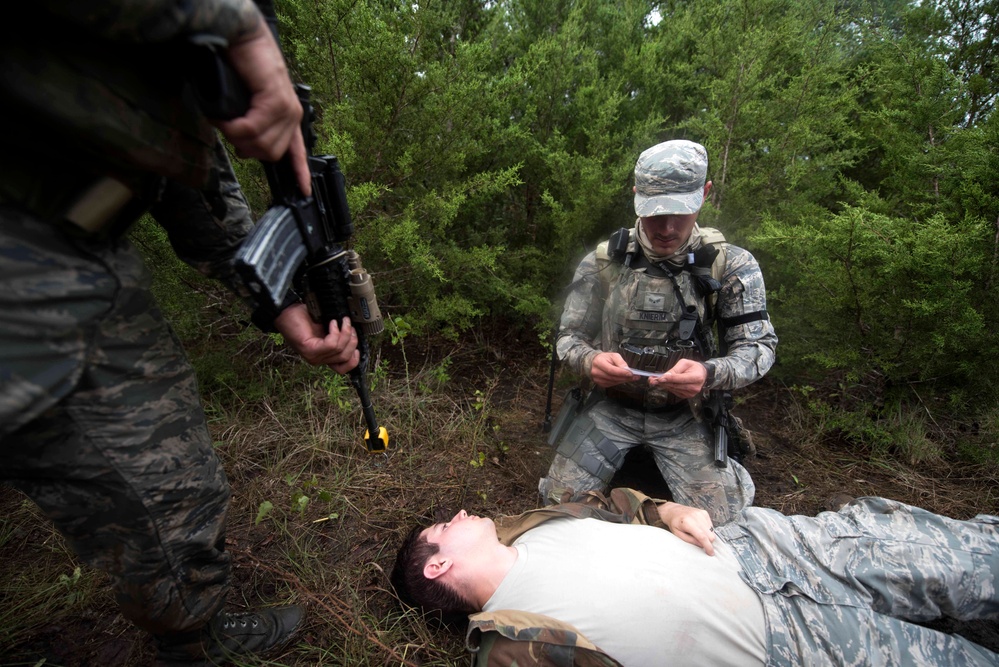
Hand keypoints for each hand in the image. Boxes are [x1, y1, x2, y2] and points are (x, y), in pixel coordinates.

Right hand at [212, 18, 311, 195]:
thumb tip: (244, 147)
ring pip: (261, 144)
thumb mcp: (248, 106)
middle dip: (246, 149)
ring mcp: (286, 109)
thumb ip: (251, 126)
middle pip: (271, 154)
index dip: (300, 173)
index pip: (298, 151)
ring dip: (237, 137)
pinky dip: (235, 128)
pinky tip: (225, 120)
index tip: (303, 191)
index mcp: (288, 118)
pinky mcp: (276, 101)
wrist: (243, 39)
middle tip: (229, 131)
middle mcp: (292, 115)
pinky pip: (254, 128)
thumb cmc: (243, 69)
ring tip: (224, 122)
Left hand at [274, 303, 358, 373]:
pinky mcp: (310, 350)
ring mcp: (314, 356)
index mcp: (324, 356)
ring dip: (345, 332)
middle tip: (348, 325)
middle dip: (352, 340)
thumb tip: (355, 333)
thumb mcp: (325, 329)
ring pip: (340, 350)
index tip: (357, 347)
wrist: (286, 312)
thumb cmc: (304, 318)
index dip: (354, 360)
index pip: (342, 369)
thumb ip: (337, 336)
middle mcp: (319, 360)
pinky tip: (331, 323)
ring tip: (341, 320)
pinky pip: (332, 344)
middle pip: (345, 357)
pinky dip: (335, 331)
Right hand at [590, 352, 639, 387]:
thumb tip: (627, 369)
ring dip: (623, 380)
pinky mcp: (600, 384)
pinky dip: (619, 382)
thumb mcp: (613, 355)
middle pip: (613, 377)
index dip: (622, 372)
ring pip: (613, 382)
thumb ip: (620, 361)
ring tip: (631, 378)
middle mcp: (596, 372)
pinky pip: (612, 384)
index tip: (631, 373)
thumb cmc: (605, 358)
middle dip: (625, 377)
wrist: (594, 363)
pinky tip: (623, 379)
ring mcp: (597, 379)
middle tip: (635, 376)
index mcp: (599, 363)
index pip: (611, 370)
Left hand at [648, 358, 706, 397]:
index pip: (681, 379)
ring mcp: (690, 393)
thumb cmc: (693, 367)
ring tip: (654, 380)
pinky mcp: (686, 396)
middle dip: (663, 382)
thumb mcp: (685, 363)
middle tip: (652, 379)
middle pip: (675, 385)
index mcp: (696, 377)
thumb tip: (666, 375)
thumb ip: (675, 369)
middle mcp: (694, 387)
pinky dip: (667, 387)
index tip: (660, 378)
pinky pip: (674, 391)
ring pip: (673, 389)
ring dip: (663, 385)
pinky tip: (663, 383)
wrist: (701, 374)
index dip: (670, 378)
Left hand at [658, 501, 715, 555]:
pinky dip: (707, 529)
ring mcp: (701, 513)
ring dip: (707, 535)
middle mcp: (696, 516)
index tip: (711, 553)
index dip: (708, 546)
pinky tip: (699, 528)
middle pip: (710, 535)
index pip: (702, 537)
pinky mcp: (704, 512)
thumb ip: (690, 540)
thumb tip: (702, 545)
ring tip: (697, 533)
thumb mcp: (678, 534)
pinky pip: (711, 525)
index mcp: (687, 522)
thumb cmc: (674, 523)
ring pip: (712, 531)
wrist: (673, 511)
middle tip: (701, 543)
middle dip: (708, 542)